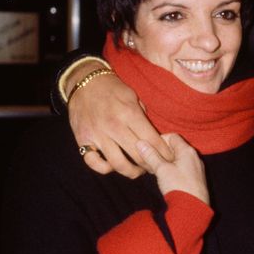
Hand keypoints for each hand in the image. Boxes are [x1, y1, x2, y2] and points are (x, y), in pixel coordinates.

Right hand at [67, 61, 173, 177]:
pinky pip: (94, 163)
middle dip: (152, 165)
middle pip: (138, 155)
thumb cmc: (113, 89)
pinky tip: (113, 166)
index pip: (152, 140)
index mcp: (129, 114)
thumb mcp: (133, 96)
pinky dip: (105, 168)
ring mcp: (97, 135)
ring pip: (118, 164)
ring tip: (138, 170)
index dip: (164, 153)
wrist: (84, 82)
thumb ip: (143, 117)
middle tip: (157, 167)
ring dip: (132, 172)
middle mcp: (113, 126)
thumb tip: (155, 136)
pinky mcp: (83, 140)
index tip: (170, 160)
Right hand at [137, 134, 209, 204]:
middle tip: (150, 160)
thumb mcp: (162, 170)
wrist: (192, 208)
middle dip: (162, 152)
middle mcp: (194, 157)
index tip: (149, 149)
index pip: (172, 136)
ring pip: (178, 159)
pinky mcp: (195, 178)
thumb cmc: (179, 187)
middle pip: (175, 147)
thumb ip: (151, 156)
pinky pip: (182, 168)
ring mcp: (195, 168)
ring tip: (155, 170)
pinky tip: (165, 178)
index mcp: (187, 151)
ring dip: (166, 162)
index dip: (159, 140)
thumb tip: (140, 143)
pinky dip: (172, 170)